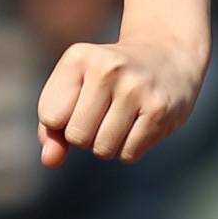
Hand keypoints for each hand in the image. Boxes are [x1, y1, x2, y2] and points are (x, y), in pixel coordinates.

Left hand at [36, 34, 202, 168]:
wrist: (167, 57)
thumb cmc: (108, 80)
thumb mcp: (75, 89)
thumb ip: (52, 127)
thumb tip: (50, 161)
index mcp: (79, 58)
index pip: (51, 116)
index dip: (61, 123)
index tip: (77, 107)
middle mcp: (108, 68)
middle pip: (77, 136)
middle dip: (85, 137)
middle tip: (102, 115)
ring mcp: (136, 88)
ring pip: (103, 149)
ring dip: (107, 145)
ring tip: (120, 119)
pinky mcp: (159, 110)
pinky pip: (129, 154)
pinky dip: (129, 149)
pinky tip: (139, 125)